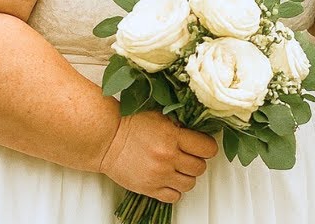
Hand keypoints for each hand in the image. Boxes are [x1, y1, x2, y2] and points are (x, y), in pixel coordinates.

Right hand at [98, 110, 217, 202]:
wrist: (107, 141)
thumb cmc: (131, 126)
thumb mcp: (161, 117)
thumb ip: (181, 126)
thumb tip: (199, 133)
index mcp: (173, 136)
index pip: (207, 148)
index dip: (207, 147)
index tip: (202, 146)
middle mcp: (168, 157)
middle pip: (200, 167)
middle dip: (197, 161)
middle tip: (188, 157)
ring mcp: (159, 175)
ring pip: (190, 184)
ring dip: (187, 176)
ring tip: (178, 168)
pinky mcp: (149, 188)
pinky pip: (174, 197)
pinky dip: (174, 190)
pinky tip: (169, 180)